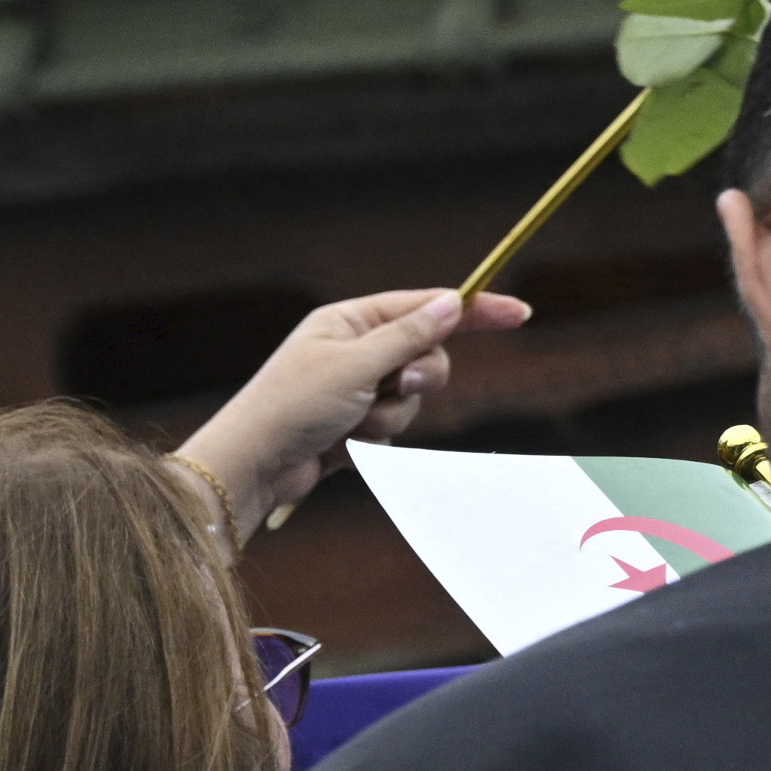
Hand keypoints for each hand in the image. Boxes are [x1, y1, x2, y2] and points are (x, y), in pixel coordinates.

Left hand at [172, 286, 526, 536]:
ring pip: (411, 397)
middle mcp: (354, 350)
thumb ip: (410, 335)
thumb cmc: (292, 407)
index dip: (473, 310)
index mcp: (349, 321)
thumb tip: (452, 302)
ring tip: (352, 425)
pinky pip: (392, 426)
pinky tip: (339, 446)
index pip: (425, 306)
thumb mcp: (356, 364)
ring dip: (389, 415)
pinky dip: (374, 439)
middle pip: (426, 354)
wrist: (251, 469)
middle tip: (398, 386)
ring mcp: (354, 389)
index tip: (518, 314)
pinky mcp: (352, 425)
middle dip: (419, 377)